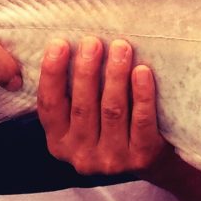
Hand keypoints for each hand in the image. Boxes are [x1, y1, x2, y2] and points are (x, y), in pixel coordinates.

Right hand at [37, 36, 165, 174]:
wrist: (150, 157)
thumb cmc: (110, 123)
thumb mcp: (84, 116)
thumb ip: (72, 91)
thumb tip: (69, 44)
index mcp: (59, 141)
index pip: (49, 105)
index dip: (52, 73)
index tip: (59, 43)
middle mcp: (81, 155)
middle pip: (83, 106)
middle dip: (87, 70)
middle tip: (93, 42)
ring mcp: (111, 159)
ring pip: (112, 110)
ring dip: (115, 75)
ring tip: (120, 47)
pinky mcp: (141, 156)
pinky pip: (141, 120)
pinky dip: (142, 94)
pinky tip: (142, 72)